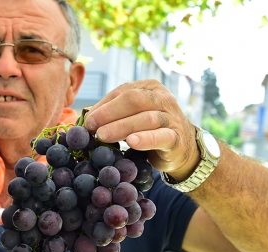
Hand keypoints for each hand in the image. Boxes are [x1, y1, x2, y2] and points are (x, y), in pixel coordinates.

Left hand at [82, 80, 199, 180]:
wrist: (181, 149)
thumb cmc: (149, 130)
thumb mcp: (132, 116)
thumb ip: (113, 114)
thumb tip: (86, 118)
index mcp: (150, 88)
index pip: (122, 91)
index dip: (102, 105)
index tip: (87, 120)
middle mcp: (163, 98)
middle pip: (134, 100)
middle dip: (109, 113)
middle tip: (92, 127)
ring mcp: (171, 117)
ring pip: (146, 118)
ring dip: (121, 127)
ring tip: (102, 136)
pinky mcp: (176, 138)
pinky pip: (161, 137)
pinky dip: (146, 139)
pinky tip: (132, 142)